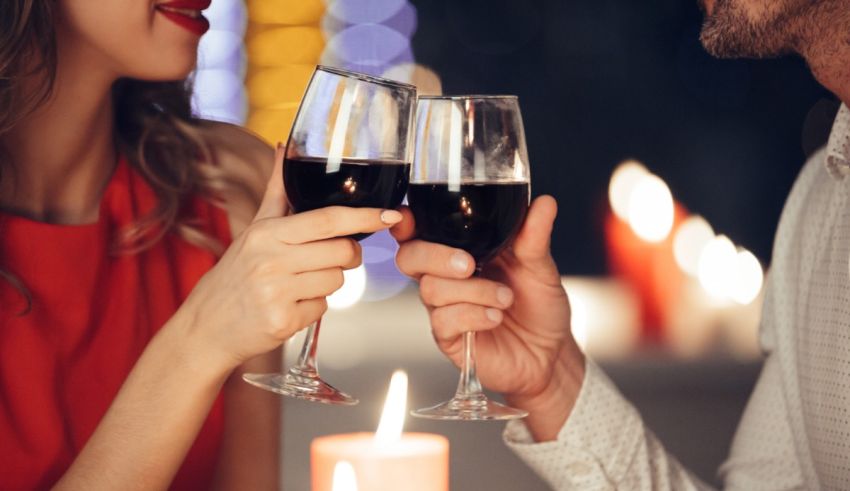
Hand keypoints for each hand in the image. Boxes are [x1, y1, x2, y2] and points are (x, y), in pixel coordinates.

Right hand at [179, 145, 401, 372]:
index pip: (328, 220)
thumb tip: (285, 148)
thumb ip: (278, 192)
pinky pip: (323, 308)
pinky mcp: (283, 321)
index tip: (389, 215)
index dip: (364, 216)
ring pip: (337, 280)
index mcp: (267, 233)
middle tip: (327, 258)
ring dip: (327, 282)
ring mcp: (276, 292)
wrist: (207, 327)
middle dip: (346, 256)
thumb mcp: (254, 230)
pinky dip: (314, 307)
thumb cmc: (234, 277)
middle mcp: (271, 260)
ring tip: (299, 283)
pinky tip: (291, 304)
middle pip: (342, 251)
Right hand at [393, 196, 584, 439]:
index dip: (405, 224)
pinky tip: (495, 317)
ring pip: (431, 289)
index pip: (418, 232)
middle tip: (469, 264)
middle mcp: (445, 277)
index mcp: (460, 249)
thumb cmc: (538, 305)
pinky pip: (443, 321)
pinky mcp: (449, 337)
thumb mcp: (540, 265)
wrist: (550, 352)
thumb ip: (535, 235)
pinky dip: (472, 315)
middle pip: (410, 257)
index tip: (408, 217)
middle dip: (435, 256)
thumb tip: (545, 203)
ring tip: (505, 298)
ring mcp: (444, 307)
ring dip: (472, 291)